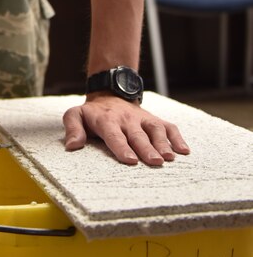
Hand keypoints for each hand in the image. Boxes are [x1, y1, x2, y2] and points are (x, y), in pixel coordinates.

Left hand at [62, 94, 189, 165]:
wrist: (109, 94)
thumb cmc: (92, 114)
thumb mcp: (75, 115)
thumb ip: (72, 128)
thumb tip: (72, 146)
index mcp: (106, 121)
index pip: (114, 135)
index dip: (122, 147)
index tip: (130, 160)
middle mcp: (126, 119)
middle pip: (137, 134)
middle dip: (146, 148)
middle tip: (155, 162)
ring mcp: (142, 118)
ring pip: (155, 129)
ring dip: (163, 143)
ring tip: (170, 158)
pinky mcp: (154, 119)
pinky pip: (168, 126)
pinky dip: (177, 137)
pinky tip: (185, 151)